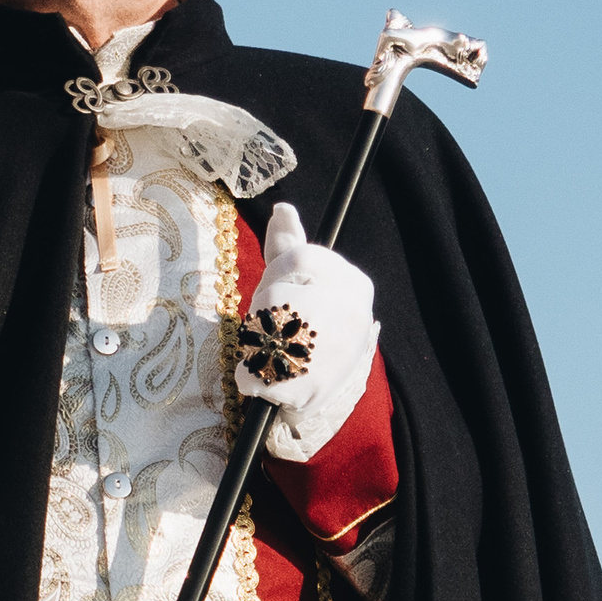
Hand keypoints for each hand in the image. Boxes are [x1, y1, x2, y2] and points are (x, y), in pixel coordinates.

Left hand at [235, 201, 377, 457]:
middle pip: (276, 294)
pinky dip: (247, 376)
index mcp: (354, 285)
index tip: (270, 292)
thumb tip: (282, 208)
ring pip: (262, 331)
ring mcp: (332, 354)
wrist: (329, 391)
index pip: (302, 257)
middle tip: (265, 327)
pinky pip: (255, 372)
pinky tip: (260, 376)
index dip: (273, 273)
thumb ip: (289, 246)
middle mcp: (351, 316)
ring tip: (265, 352)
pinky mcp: (308, 391)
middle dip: (260, 311)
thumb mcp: (305, 281)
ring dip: (252, 342)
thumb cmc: (310, 322)